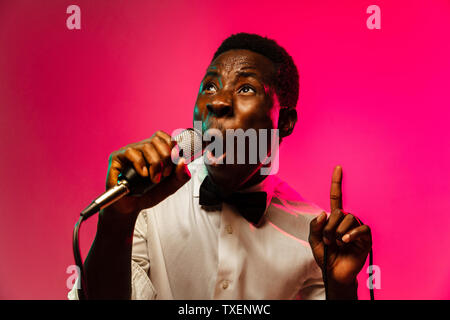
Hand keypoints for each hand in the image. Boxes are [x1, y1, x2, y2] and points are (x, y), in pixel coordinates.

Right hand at [105, 130, 190, 217]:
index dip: (172, 147)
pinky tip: (143, 174)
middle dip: (166, 158)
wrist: (132, 206)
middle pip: (157, 140)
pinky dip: (140, 164)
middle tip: (165, 174)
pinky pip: (130, 152)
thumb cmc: (149, 194)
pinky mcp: (117, 157)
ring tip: (154, 178)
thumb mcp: (170, 186)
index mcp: (156, 151)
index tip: (175, 161)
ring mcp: (130, 151)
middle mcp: (142, 148)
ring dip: (154, 164)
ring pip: (146, 146)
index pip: (165, 138)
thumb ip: (181, 175)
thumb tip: (182, 161)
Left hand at [308, 165, 371, 286]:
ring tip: (336, 244)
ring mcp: (356, 228)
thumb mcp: (314, 241)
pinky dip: (351, 235)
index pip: (336, 198)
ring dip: (337, 233)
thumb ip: (314, 227)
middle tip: (328, 241)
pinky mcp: (365, 238)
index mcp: (335, 219)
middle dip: (329, 227)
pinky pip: (360, 229)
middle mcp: (347, 220)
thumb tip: (323, 213)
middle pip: (339, 212)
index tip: (338, 168)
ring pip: (348, 219)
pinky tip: (345, 241)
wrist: (335, 273)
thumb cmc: (326, 256)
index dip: (337, 183)